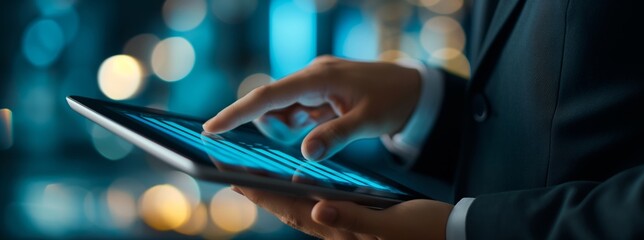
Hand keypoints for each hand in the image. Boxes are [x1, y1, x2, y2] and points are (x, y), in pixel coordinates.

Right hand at [203, 56, 421, 160]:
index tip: (211, 129)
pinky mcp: (320, 90)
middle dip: (271, 124)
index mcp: (319, 77)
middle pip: (271, 102)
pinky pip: (298, 108)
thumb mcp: (368, 122)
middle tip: (296, 133)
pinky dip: (300, 122)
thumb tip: (305, 154)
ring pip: (283, 107)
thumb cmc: (393, 101)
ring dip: (289, 125)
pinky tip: (320, 125)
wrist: (414, 88)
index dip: (237, 113)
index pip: (269, 96)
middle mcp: (312, 75)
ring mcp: (315, 82)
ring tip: (324, 127)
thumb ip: (336, 136)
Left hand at [233, 186, 452, 239]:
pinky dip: (300, 195)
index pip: (291, 210)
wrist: (451, 237)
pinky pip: (318, 207)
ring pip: (300, 209)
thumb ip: (354, 217)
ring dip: (274, 193)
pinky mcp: (356, 221)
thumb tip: (318, 207)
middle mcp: (337, 230)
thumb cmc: (425, 231)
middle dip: (258, 191)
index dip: (261, 193)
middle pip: (288, 210)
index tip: (233, 176)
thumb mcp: (391, 224)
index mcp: (341, 230)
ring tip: (254, 174)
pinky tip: (297, 184)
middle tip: (230, 170)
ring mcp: (345, 227)